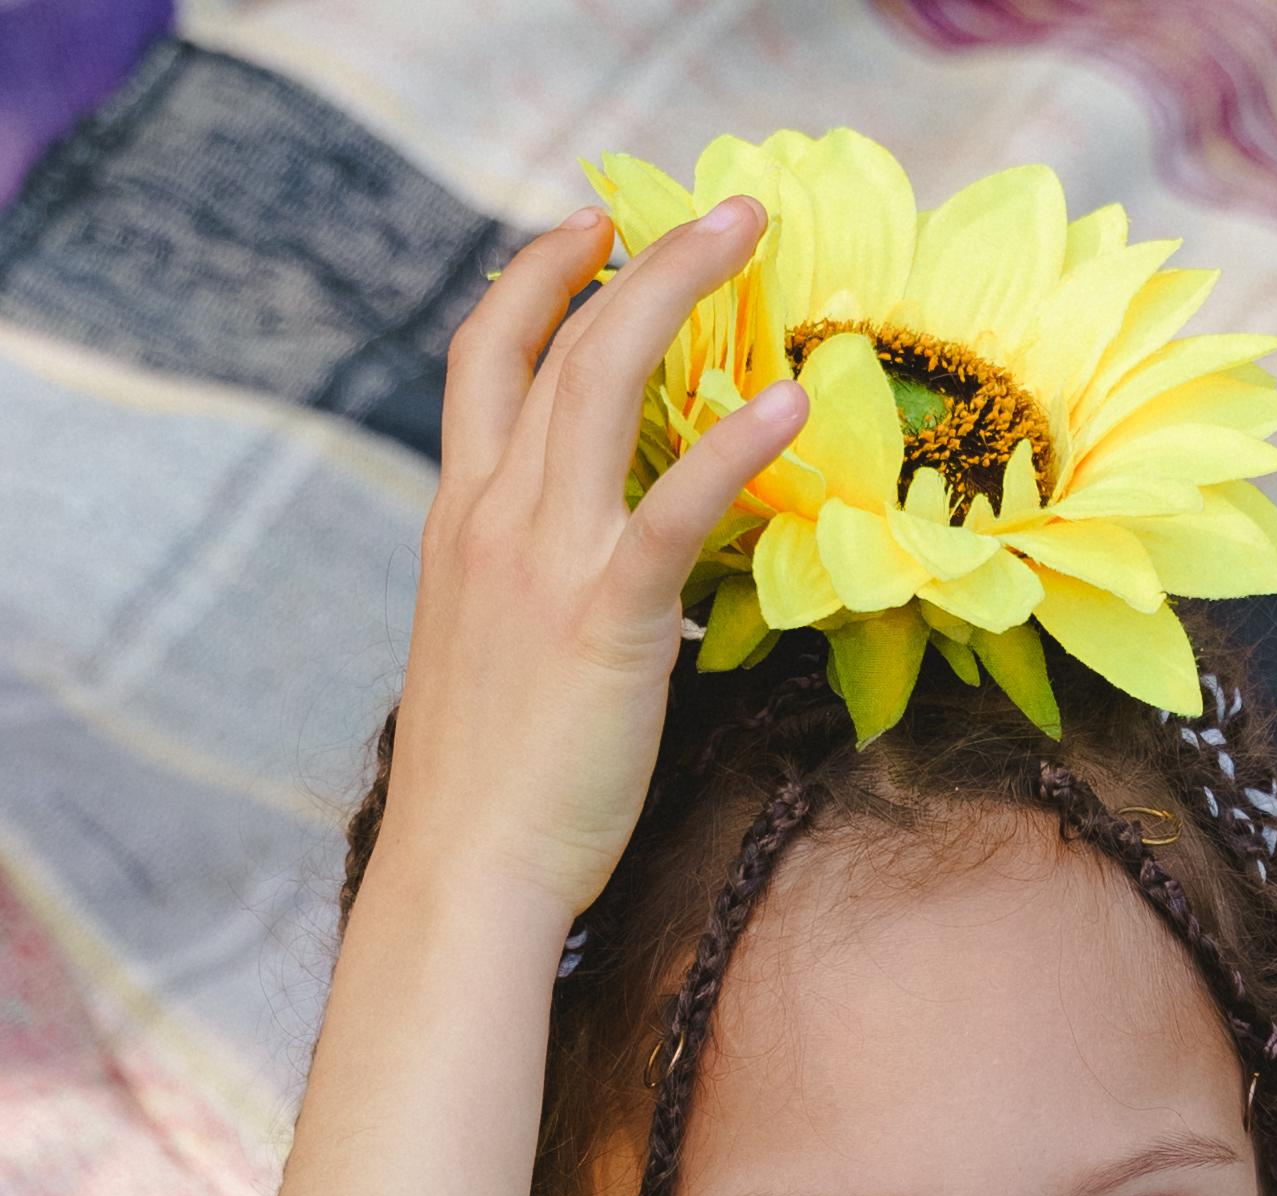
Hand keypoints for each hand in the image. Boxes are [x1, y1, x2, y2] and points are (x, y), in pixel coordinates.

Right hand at [375, 198, 809, 927]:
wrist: (463, 875)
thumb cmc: (492, 797)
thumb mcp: (498, 664)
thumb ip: (542, 600)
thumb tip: (618, 593)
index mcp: (461, 526)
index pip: (485, 363)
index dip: (535, 280)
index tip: (589, 230)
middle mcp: (492, 520)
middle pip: (557, 342)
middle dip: (636, 256)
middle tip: (719, 211)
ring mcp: (542, 562)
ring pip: (603, 379)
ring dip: (681, 290)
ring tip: (751, 238)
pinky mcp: (604, 619)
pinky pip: (672, 506)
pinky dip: (732, 443)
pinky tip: (789, 401)